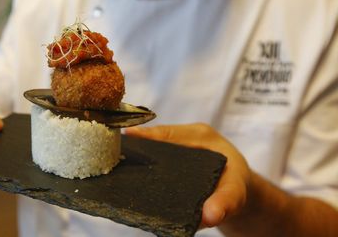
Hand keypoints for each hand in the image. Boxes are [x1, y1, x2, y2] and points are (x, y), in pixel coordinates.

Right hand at [125, 124, 250, 227]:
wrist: (237, 192)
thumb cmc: (236, 185)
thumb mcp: (236, 193)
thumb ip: (226, 202)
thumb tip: (209, 216)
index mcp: (200, 136)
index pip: (168, 133)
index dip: (147, 135)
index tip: (129, 136)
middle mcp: (183, 141)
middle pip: (154, 140)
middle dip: (135, 146)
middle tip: (113, 154)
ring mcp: (174, 151)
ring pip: (150, 151)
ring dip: (135, 158)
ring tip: (114, 168)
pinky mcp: (169, 163)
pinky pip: (153, 163)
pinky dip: (140, 170)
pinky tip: (125, 181)